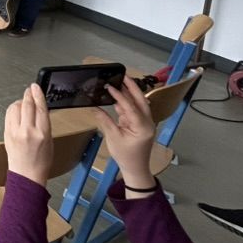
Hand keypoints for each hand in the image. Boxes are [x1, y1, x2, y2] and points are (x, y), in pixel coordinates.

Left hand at [4, 83, 53, 185]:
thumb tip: (39, 107)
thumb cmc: (41, 161)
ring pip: (15, 107)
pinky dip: (13, 109)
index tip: (36, 86)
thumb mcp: (50, 140)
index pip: (40, 108)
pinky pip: (8, 115)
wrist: (27, 175)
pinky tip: (17, 110)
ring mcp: (15, 132)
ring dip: (20, 101)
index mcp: (42, 134)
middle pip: (27, 104)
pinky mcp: (6, 133)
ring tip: (24, 102)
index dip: (38, 94)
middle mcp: (28, 132)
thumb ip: (44, 123)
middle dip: (28, 94)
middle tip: (30, 90)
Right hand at [92, 76, 156, 193]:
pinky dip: (128, 102)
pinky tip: (118, 96)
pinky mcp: (141, 123)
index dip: (120, 95)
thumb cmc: (125, 155)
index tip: (110, 86)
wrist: (135, 168)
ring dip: (130, 93)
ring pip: (140, 103)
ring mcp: (146, 122)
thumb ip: (105, 120)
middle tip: (123, 75)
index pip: (131, 107)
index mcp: (142, 127)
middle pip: (141, 100)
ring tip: (119, 82)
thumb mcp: (113, 137)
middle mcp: (148, 122)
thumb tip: (94, 107)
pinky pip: (135, 109)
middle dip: (132, 87)